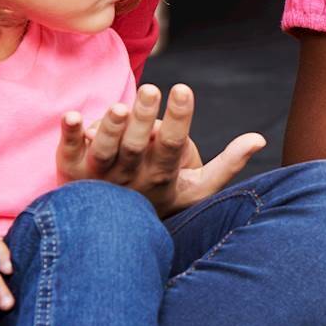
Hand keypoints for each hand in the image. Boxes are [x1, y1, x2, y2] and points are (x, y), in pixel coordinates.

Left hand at [55, 83, 265, 214]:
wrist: (113, 236)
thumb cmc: (161, 200)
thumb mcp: (197, 189)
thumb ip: (228, 164)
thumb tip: (259, 139)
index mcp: (161, 176)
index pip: (172, 147)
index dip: (178, 119)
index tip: (183, 88)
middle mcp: (129, 177)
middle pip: (136, 147)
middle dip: (143, 118)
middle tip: (150, 88)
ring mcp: (98, 177)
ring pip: (103, 152)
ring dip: (109, 130)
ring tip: (119, 106)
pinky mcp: (70, 172)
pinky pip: (66, 153)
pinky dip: (68, 136)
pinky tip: (70, 116)